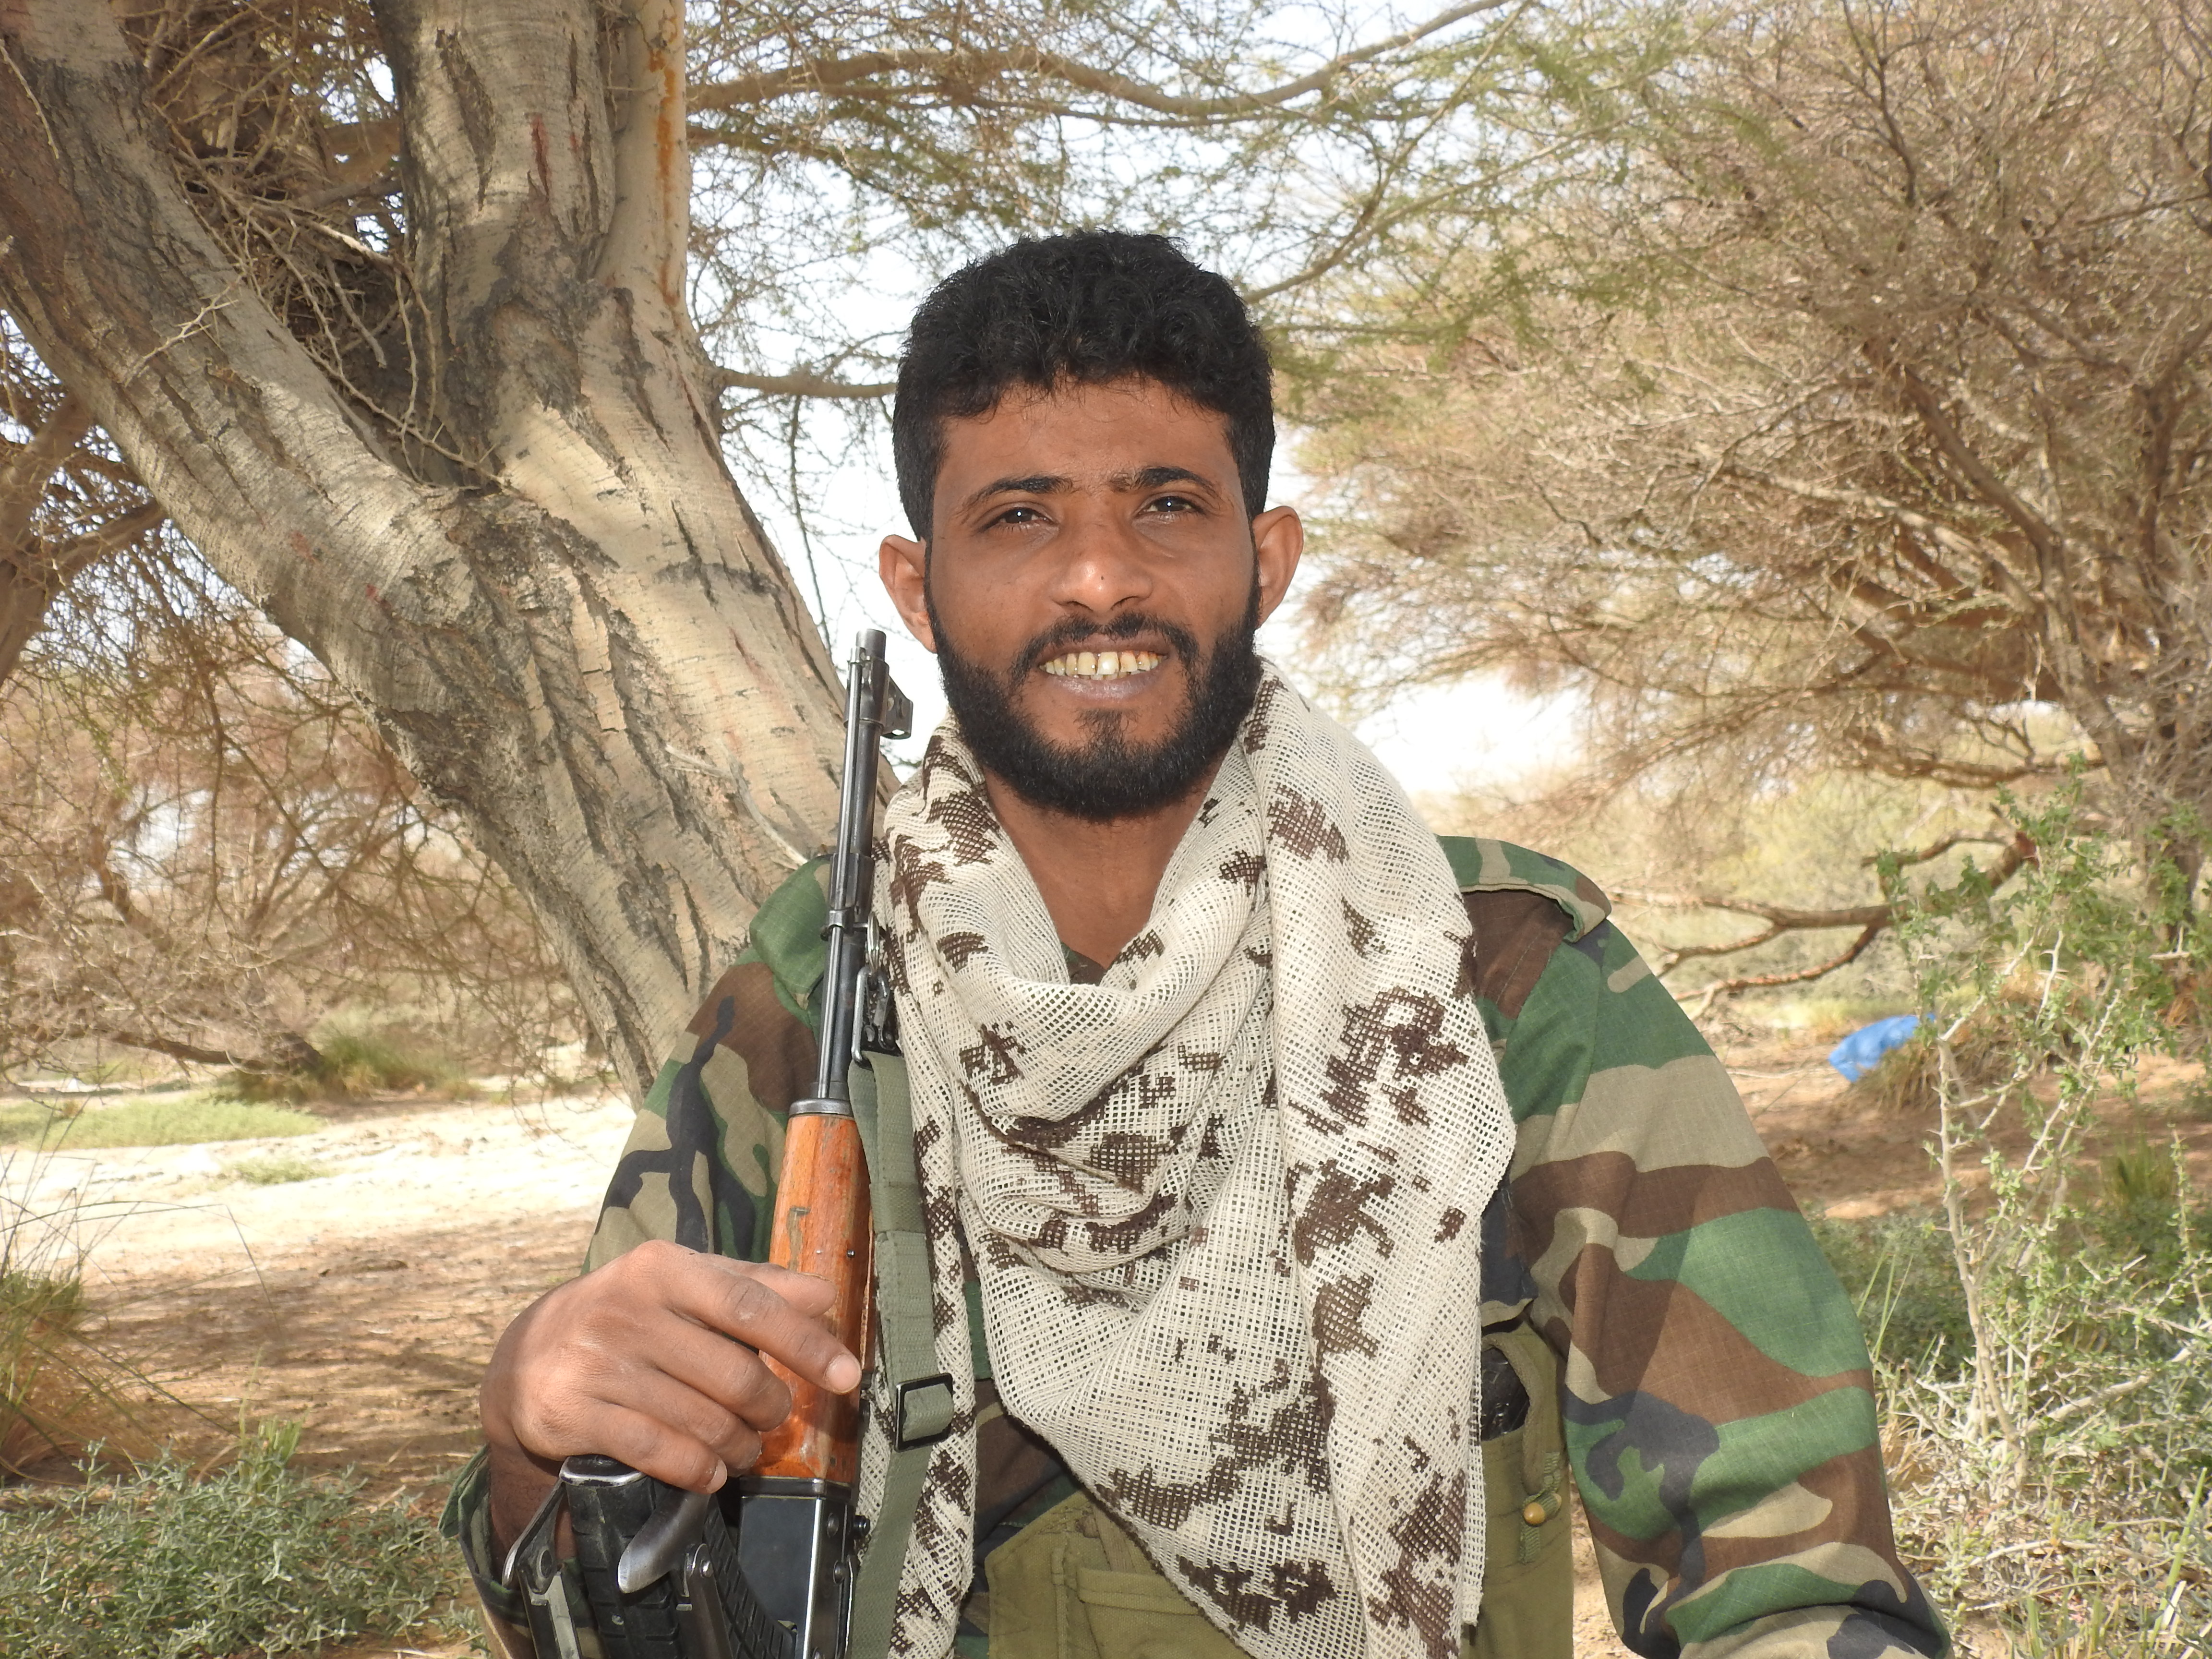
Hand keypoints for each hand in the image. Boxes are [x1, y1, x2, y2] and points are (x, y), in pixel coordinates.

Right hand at [479, 1240, 861, 1554]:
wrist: (526, 1358)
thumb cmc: (629, 1316)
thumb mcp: (684, 1286)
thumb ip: (754, 1287)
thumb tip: (825, 1295)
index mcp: (663, 1267)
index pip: (749, 1304)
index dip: (804, 1341)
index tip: (845, 1375)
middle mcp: (627, 1309)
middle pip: (733, 1373)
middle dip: (769, 1406)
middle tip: (773, 1419)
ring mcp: (596, 1362)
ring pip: (701, 1418)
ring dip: (739, 1445)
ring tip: (745, 1448)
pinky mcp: (573, 1411)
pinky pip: (658, 1449)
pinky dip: (697, 1468)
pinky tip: (710, 1472)